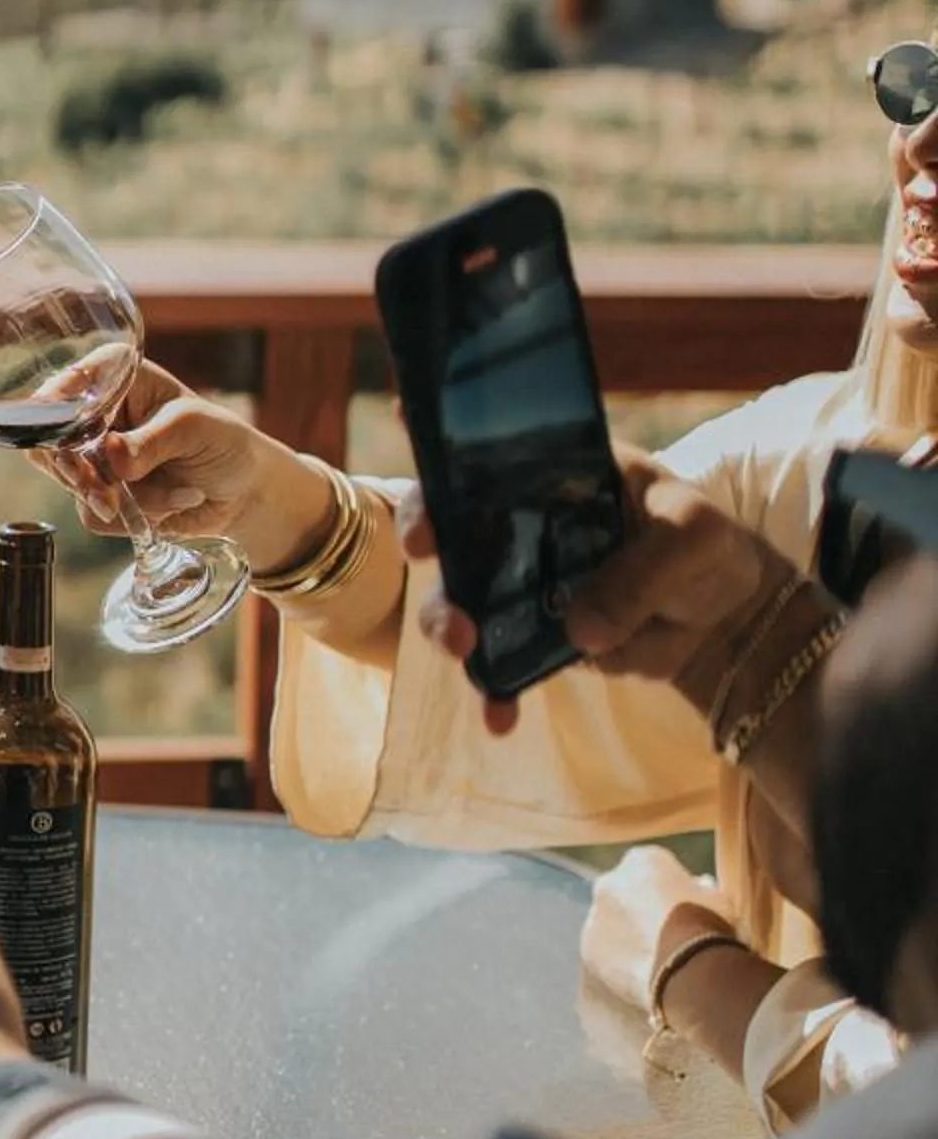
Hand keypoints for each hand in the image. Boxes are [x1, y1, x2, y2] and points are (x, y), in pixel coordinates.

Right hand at [42, 357, 337, 573]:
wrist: (242, 491)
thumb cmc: (222, 441)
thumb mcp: (194, 428)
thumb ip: (152, 441)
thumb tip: (111, 456)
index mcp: (113, 379)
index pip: (62, 389)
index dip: (53, 417)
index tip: (69, 446)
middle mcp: (95, 417)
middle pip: (49, 444)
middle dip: (80, 474)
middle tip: (108, 494)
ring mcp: (95, 460)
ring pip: (73, 485)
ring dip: (121, 500)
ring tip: (169, 498)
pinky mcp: (103, 497)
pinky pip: (94, 515)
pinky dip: (134, 519)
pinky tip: (170, 506)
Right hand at [403, 454, 783, 737]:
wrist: (729, 617)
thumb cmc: (707, 545)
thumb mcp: (693, 535)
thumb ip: (643, 572)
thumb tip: (579, 632)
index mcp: (558, 469)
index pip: (492, 443)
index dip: (446, 433)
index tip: (410, 420)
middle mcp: (525, 519)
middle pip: (454, 518)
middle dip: (427, 534)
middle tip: (424, 555)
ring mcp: (524, 580)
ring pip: (462, 598)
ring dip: (448, 622)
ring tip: (464, 649)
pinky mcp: (537, 635)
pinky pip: (501, 661)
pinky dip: (496, 690)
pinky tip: (501, 717)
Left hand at [579, 847, 737, 1018]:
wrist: (688, 966)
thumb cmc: (708, 924)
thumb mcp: (716, 897)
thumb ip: (700, 888)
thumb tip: (698, 887)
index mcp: (642, 859)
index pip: (653, 870)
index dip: (669, 890)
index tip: (684, 909)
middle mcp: (609, 881)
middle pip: (625, 894)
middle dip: (640, 910)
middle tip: (664, 936)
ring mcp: (594, 915)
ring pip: (611, 924)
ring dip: (626, 936)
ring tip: (654, 960)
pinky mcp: (588, 948)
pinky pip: (604, 953)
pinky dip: (618, 961)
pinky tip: (641, 975)